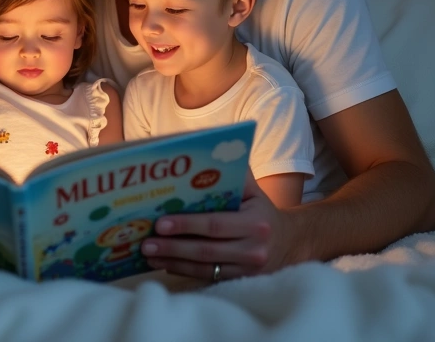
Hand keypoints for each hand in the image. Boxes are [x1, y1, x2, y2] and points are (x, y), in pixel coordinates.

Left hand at [139, 175, 295, 283]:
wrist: (288, 242)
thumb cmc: (260, 210)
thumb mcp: (253, 190)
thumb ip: (233, 173)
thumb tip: (206, 153)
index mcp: (256, 222)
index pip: (215, 224)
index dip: (187, 224)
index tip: (161, 223)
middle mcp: (254, 249)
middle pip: (206, 250)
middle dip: (173, 246)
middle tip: (146, 242)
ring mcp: (247, 269)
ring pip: (204, 267)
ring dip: (173, 261)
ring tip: (148, 254)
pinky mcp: (240, 280)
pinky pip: (207, 277)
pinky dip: (183, 270)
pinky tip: (164, 263)